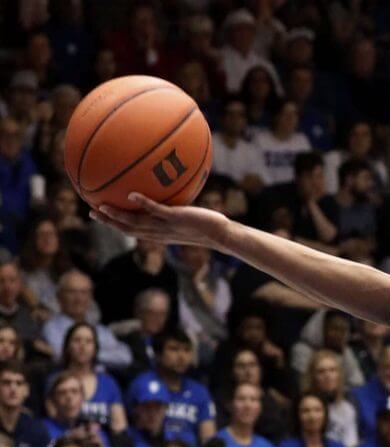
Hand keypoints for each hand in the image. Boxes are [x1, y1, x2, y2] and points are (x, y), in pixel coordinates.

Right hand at [92, 193, 230, 248]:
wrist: (221, 233)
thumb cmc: (205, 225)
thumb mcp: (186, 217)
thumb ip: (174, 209)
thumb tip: (167, 191)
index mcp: (158, 234)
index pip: (132, 230)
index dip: (114, 224)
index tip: (99, 215)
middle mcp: (159, 233)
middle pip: (127, 229)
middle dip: (108, 222)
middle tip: (90, 211)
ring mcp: (166, 226)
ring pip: (137, 222)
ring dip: (118, 215)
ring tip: (101, 205)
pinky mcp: (177, 218)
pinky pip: (157, 210)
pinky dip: (144, 203)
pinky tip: (132, 194)